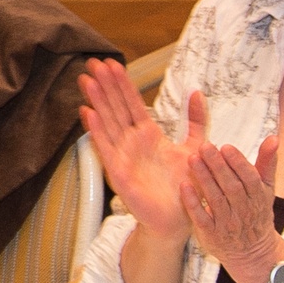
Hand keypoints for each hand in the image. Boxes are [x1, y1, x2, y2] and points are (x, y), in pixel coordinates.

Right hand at [80, 61, 194, 239]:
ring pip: (108, 123)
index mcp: (148, 135)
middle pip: (116, 108)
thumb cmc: (184, 186)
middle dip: (105, 85)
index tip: (112, 63)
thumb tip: (196, 92)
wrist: (180, 220)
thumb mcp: (195, 147)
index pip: (132, 103)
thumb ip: (196, 121)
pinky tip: (88, 113)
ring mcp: (123, 156)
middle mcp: (132, 142)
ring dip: (97, 102)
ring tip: (87, 80)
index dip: (122, 84)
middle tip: (93, 62)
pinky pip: (106, 149)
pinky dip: (97, 131)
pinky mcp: (119, 173)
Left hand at [180, 132, 283, 278]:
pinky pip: (201, 218)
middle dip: (218, 166)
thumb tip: (274, 138)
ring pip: (216, 200)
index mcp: (258, 199)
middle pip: (231, 187)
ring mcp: (227, 225)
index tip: (225, 146)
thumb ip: (267, 163)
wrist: (253, 254)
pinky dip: (193, 202)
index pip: (250, 179)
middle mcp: (244, 212)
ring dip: (204, 179)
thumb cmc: (256, 213)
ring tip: (192, 158)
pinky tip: (183, 185)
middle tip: (205, 146)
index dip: (239, 163)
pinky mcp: (211, 235)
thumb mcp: (266, 190)